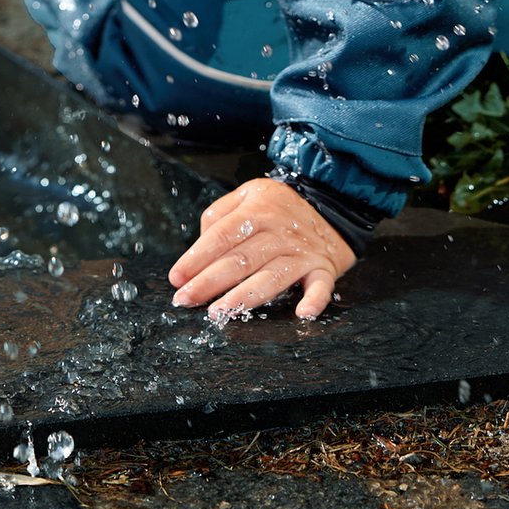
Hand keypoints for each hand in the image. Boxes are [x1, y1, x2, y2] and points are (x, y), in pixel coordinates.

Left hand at [168, 177, 355, 320]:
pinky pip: (320, 286)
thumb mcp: (249, 193)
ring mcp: (302, 252)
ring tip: (219, 311)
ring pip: (270, 277)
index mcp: (257, 210)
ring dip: (244, 296)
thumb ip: (220, 214)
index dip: (196, 257)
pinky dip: (314, 300)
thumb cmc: (280, 205)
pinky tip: (302, 315)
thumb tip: (200, 246)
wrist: (332, 202)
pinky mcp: (322, 267)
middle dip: (208, 282)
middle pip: (240, 260)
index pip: (222, 235)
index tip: (176, 277)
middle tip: (185, 300)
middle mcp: (279, 232)